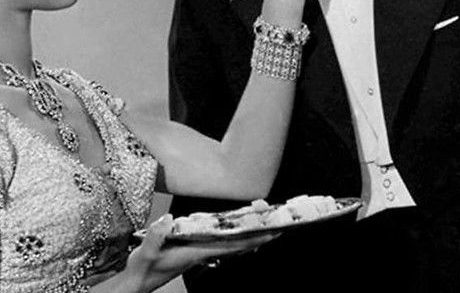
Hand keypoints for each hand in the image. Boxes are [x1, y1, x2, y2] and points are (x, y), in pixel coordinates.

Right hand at [122, 214, 276, 291]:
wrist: (137, 282)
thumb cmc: (143, 268)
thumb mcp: (146, 252)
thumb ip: (157, 236)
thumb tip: (169, 219)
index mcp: (197, 252)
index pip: (231, 244)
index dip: (252, 237)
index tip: (271, 231)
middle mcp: (203, 252)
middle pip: (238, 243)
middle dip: (258, 233)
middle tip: (278, 222)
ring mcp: (201, 251)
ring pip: (233, 243)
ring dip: (250, 233)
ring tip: (266, 222)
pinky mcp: (196, 249)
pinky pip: (223, 242)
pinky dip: (236, 236)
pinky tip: (242, 232)